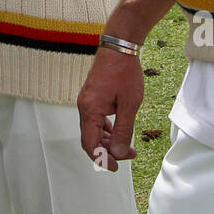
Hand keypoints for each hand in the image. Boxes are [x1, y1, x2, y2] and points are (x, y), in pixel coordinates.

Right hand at [77, 45, 143, 168]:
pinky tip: (118, 130)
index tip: (114, 166)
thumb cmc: (124, 71)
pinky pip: (95, 119)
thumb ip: (124, 130)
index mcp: (90, 110)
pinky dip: (106, 129)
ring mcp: (87, 101)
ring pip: (93, 129)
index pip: (90, 144)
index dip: (101, 158)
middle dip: (107, 151)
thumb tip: (119, 152)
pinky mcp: (92, 97)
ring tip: (128, 146)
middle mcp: (84, 107)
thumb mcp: (129, 104)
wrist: (118, 46)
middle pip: (90, 138)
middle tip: (128, 156)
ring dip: (108, 140)